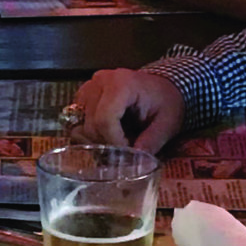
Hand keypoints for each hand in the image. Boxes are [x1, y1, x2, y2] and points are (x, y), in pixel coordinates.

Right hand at [70, 66, 185, 148]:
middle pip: (91, 125)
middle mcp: (100, 82)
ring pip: (80, 126)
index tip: (128, 151)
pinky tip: (109, 133)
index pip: (104, 120)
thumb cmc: (166, 101)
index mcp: (121, 83)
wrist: (164, 87)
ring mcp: (89, 87)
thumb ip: (151, 143)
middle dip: (108, 143)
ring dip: (98, 140)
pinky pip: (78, 122)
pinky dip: (92, 134)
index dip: (114, 142)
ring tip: (120, 138)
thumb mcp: (167, 124)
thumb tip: (137, 164)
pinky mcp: (84, 96)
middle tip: (128, 147)